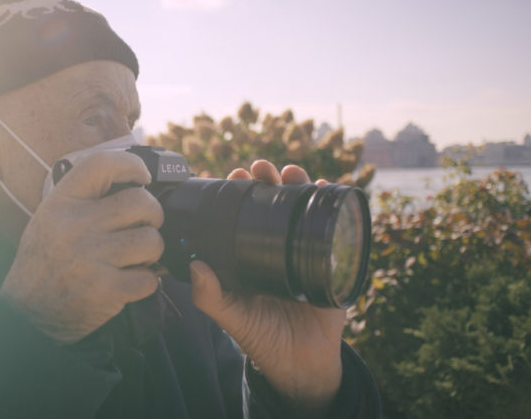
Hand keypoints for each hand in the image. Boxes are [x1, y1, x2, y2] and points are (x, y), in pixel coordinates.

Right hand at [0, 151, 164, 343]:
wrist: (27, 313)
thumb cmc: (47, 260)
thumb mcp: (52, 217)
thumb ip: (87, 197)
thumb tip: (138, 182)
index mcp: (61, 202)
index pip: (101, 164)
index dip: (131, 165)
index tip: (143, 178)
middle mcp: (75, 226)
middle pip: (142, 203)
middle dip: (152, 216)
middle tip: (142, 227)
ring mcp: (90, 258)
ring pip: (152, 240)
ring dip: (151, 251)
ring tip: (134, 258)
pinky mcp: (105, 290)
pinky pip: (150, 278)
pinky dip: (146, 282)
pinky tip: (128, 282)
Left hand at [190, 160, 345, 411]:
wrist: (300, 363)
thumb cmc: (261, 338)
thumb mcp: (231, 316)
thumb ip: (210, 296)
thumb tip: (197, 264)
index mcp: (252, 254)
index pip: (246, 215)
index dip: (242, 194)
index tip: (236, 175)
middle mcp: (277, 248)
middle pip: (275, 205)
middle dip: (269, 182)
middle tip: (261, 168)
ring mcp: (304, 252)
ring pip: (303, 210)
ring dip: (300, 185)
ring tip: (291, 172)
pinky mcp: (330, 261)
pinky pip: (333, 228)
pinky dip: (332, 206)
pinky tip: (327, 188)